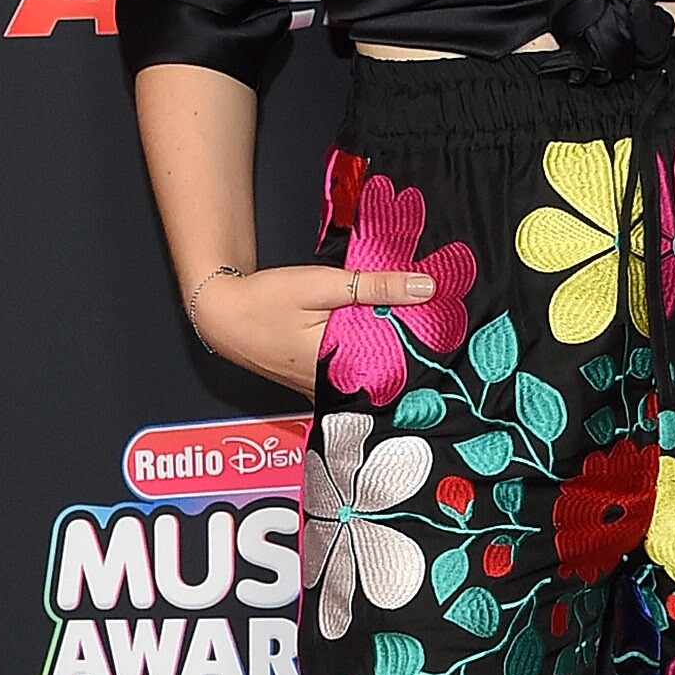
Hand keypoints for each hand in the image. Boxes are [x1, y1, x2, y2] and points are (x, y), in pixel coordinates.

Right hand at [188, 261, 433, 399]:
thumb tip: (427, 287)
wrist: (222, 316)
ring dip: (391, 354)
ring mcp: (323, 388)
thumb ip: (376, 287)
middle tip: (444, 328)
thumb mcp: (323, 285)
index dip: (427, 346)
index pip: (400, 364)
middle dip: (413, 351)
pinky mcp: (315, 382)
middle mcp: (333, 386)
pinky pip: (351, 373)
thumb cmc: (266, 301)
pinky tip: (382, 339)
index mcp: (339, 367)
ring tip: (420, 332)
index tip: (452, 328)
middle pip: (388, 371)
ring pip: (370, 373)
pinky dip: (368, 357)